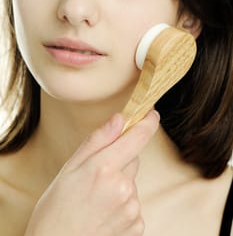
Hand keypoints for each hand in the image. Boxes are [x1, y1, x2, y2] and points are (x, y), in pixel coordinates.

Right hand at [24, 110, 159, 235]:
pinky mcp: (136, 226)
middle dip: (119, 161)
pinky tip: (104, 213)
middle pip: (133, 159)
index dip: (148, 122)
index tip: (152, 114)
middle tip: (96, 175)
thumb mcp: (70, 167)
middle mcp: (123, 187)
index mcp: (104, 168)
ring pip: (132, 182)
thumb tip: (120, 118)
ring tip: (96, 199)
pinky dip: (123, 204)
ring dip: (120, 184)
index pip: (137, 137)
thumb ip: (98, 140)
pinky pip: (134, 203)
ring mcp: (131, 209)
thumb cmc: (56, 207)